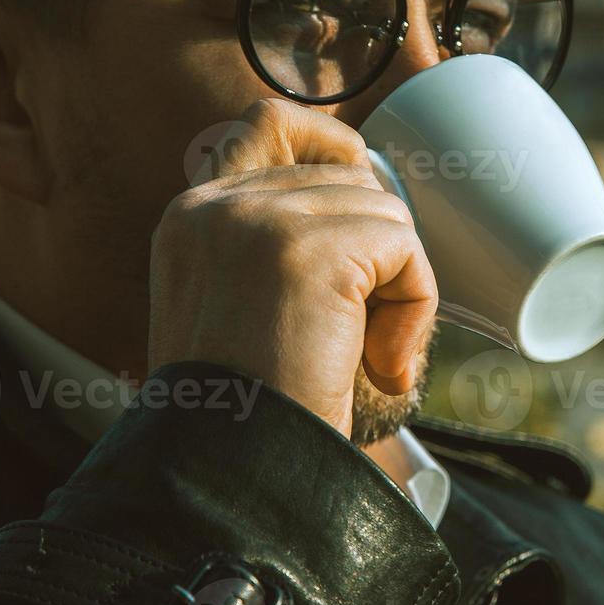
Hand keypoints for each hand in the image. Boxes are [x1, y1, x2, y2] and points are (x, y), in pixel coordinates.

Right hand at [147, 98, 436, 436]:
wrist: (234, 481)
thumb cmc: (256, 419)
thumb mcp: (240, 313)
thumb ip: (276, 249)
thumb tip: (371, 193)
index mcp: (190, 219)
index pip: (268, 123)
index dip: (330, 143)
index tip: (363, 189)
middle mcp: (214, 206)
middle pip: (349, 177)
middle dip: (377, 251)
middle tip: (358, 334)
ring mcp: (256, 222)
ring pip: (385, 212)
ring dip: (397, 287)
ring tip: (360, 355)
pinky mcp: (305, 251)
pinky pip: (405, 249)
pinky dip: (413, 308)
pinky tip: (376, 363)